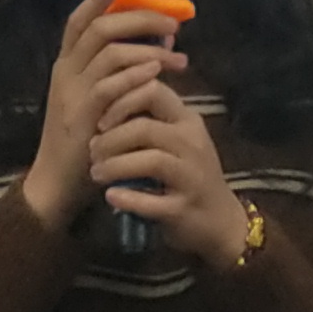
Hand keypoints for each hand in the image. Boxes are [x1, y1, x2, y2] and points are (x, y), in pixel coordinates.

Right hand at [17, 0, 184, 226]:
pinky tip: (157, 73)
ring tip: (176, 55)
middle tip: (172, 23)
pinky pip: (110, 86)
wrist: (56, 182)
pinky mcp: (83, 117)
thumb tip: (148, 48)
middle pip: (100, 29)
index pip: (77, 21)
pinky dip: (135, 75)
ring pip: (109, 53)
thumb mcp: (91, 100)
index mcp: (65, 66)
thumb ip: (111, 74)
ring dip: (148, 48)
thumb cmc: (82, 139)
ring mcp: (72, 94)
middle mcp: (65, 73)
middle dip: (139, 19)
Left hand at [89, 69, 243, 268]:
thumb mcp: (176, 139)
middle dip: (110, 139)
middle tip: (92, 152)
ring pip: (150, 161)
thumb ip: (150, 118)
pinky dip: (127, 198)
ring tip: (96, 173)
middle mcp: (193, 144)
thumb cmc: (188, 173)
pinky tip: (111, 196)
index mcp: (188, 120)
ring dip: (115, 166)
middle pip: (145, 128)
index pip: (153, 91)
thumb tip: (104, 102)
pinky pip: (152, 201)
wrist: (220, 220)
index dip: (121, 101)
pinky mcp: (184, 209)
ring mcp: (192, 177)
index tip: (101, 121)